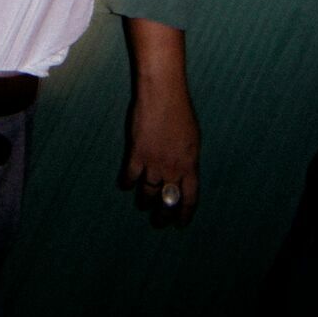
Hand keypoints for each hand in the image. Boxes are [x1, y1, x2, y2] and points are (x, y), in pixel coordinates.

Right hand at [122, 19, 199, 226]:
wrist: (163, 93)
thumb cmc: (181, 110)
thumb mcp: (192, 138)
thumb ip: (188, 158)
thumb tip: (184, 172)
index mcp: (190, 164)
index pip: (190, 198)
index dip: (185, 214)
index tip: (180, 223)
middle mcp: (173, 168)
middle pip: (168, 200)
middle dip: (163, 215)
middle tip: (158, 222)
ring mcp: (154, 162)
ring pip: (148, 192)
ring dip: (144, 201)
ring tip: (142, 204)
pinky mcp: (137, 153)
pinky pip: (130, 176)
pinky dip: (127, 183)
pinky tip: (125, 185)